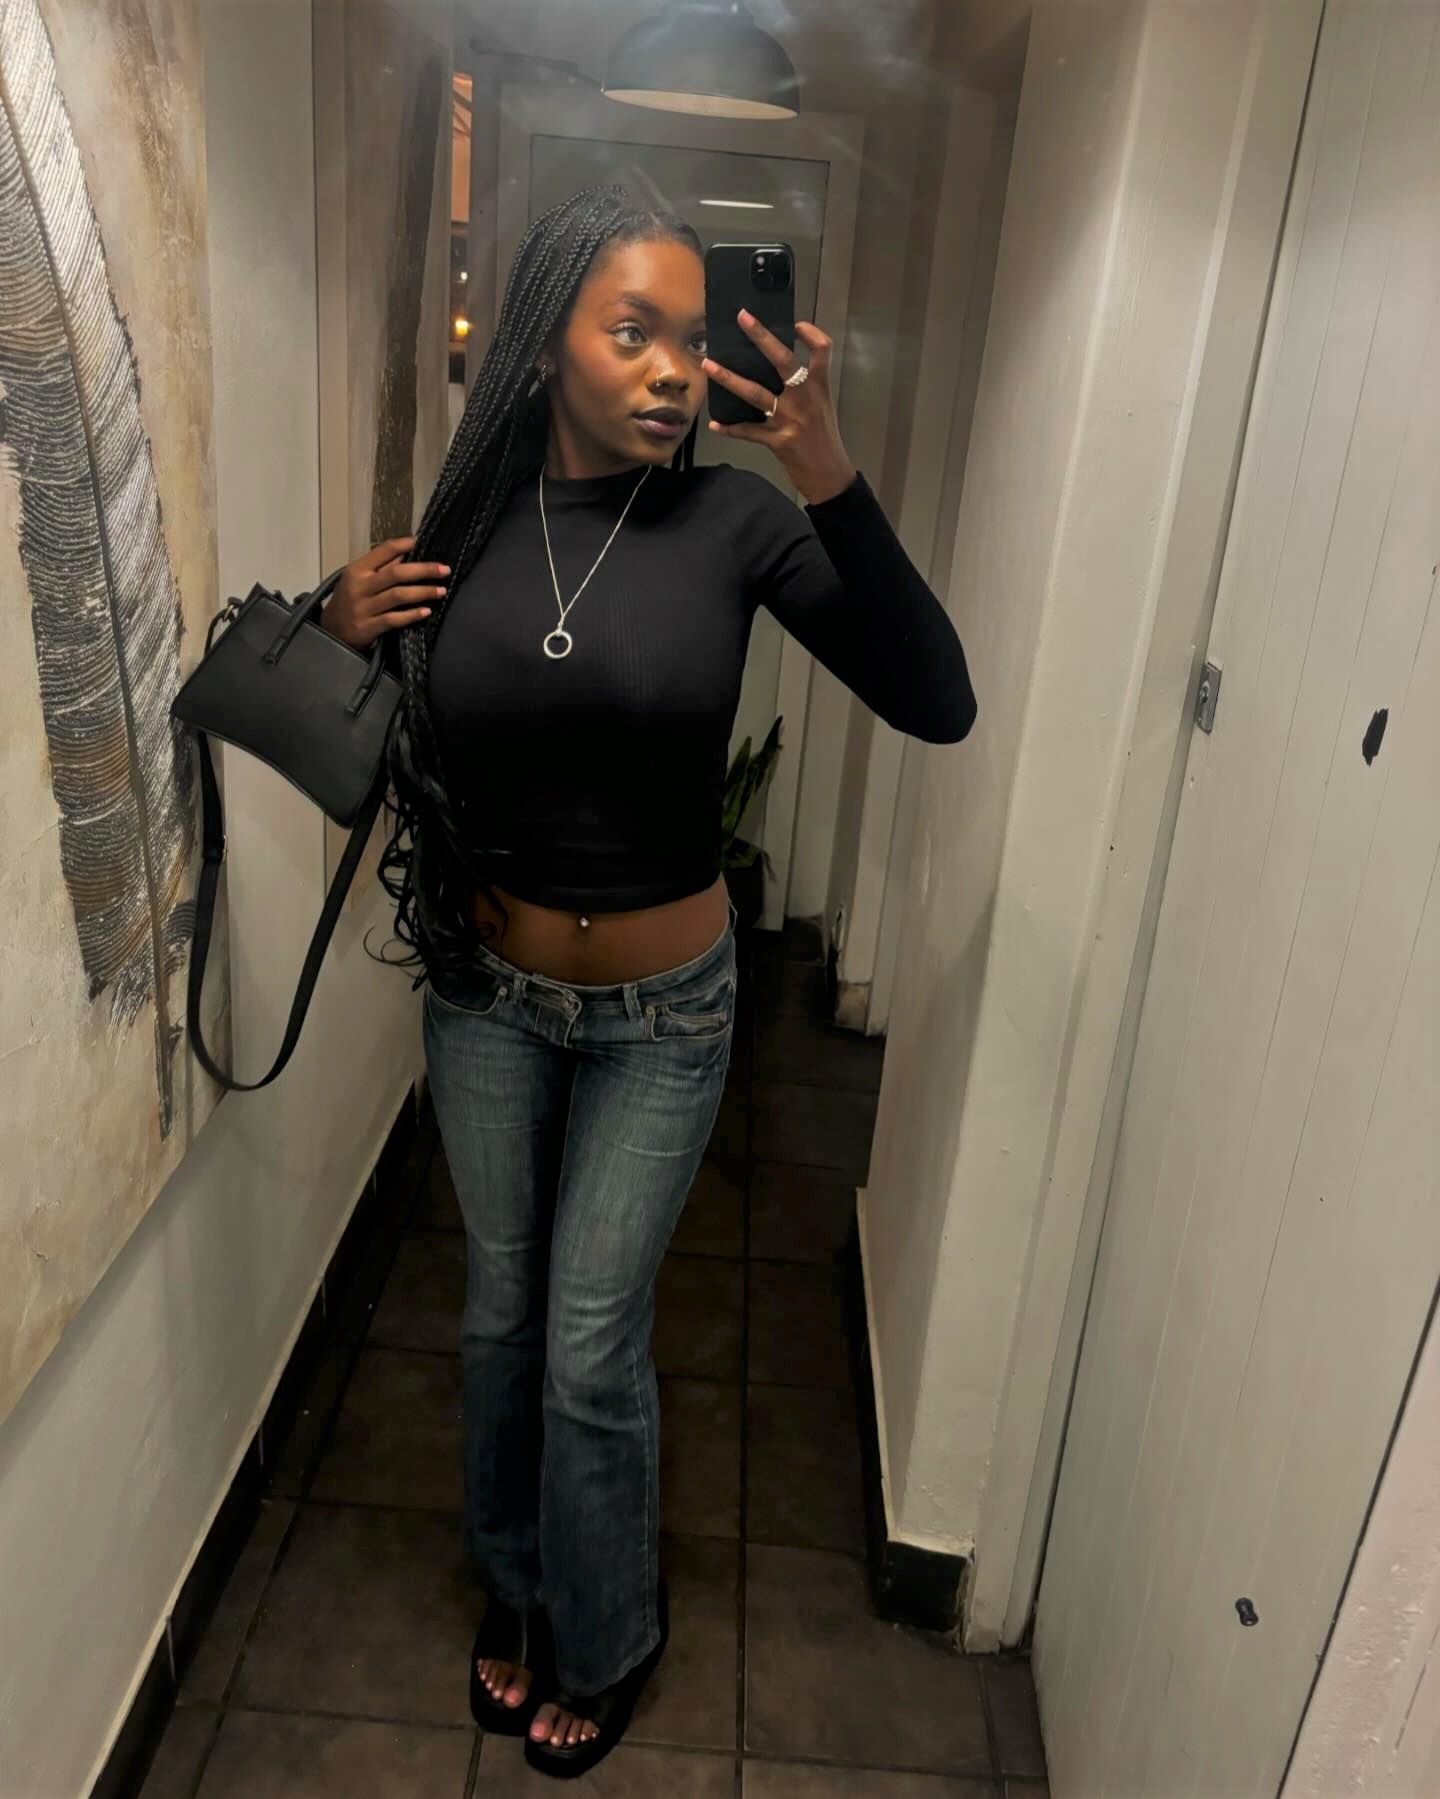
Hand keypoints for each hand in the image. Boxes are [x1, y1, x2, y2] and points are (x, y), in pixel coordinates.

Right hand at [321, 536, 449, 648]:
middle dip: (423, 570)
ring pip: (398, 596)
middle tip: (444, 569)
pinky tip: (427, 611)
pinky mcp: (368, 627)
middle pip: (396, 574)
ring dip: (423, 592)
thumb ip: (381, 566)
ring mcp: (363, 608)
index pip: (383, 551)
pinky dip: (412, 615)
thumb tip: (407, 551)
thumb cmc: (350, 600)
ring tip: (441, 590)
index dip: (404, 544)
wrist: (331, 631)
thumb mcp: (358, 578)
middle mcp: (359, 587)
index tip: (422, 541)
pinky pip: (394, 619)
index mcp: (357, 570)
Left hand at [704, 314, 856, 504]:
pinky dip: (730, 428)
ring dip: (729, 378)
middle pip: (783, 360)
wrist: (831, 477)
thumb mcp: (823, 408)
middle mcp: (805, 399)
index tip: (796, 325)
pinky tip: (715, 424)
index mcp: (820, 388)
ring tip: (709, 365)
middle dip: (761, 336)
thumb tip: (778, 371)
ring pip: (755, 393)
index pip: (822, 350)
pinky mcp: (777, 441)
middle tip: (743, 318)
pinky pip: (748, 431)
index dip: (810, 333)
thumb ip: (805, 389)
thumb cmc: (825, 441)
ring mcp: (790, 420)